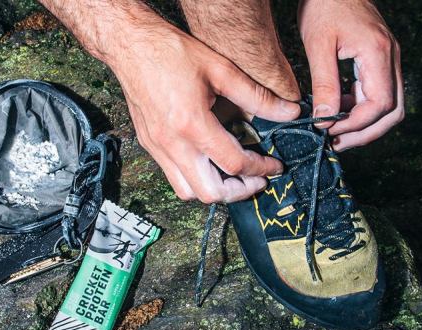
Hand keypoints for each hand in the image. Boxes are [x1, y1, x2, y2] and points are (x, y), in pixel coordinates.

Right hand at [107, 23, 300, 202]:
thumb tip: (290, 112)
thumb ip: (257, 96)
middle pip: (210, 192)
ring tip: (233, 175)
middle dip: (239, 191)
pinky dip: (195, 179)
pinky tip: (210, 161)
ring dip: (215, 190)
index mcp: (192, 124)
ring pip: (188, 192)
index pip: (234, 164)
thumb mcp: (221, 69)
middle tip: (256, 179)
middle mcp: (172, 143)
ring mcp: (157, 148)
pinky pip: (174, 177)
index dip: (261, 169)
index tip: (274, 166)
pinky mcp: (149, 145)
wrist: (131, 45)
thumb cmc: (172, 52)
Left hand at [299, 0, 403, 149]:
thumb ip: (324, 83)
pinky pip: (379, 94)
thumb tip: (325, 119)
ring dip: (364, 125)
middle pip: (393, 112)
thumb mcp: (317, 45)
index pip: (380, 104)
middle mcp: (391, 58)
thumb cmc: (323, 5)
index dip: (355, 124)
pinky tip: (337, 112)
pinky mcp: (379, 60)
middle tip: (335, 143)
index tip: (328, 129)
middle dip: (365, 133)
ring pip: (389, 106)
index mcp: (378, 53)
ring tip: (334, 133)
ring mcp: (388, 59)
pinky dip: (361, 110)